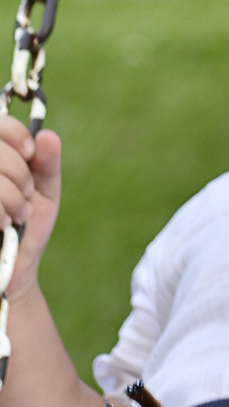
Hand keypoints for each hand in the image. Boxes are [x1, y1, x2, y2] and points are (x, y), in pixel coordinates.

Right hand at [0, 116, 62, 299]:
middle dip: (18, 170)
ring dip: (11, 194)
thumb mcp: (45, 192)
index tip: (31, 153)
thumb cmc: (27, 228)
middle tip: (28, 194)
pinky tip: (3, 224)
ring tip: (18, 215)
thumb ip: (46, 163)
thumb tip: (47, 136)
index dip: (15, 133)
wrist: (13, 273)